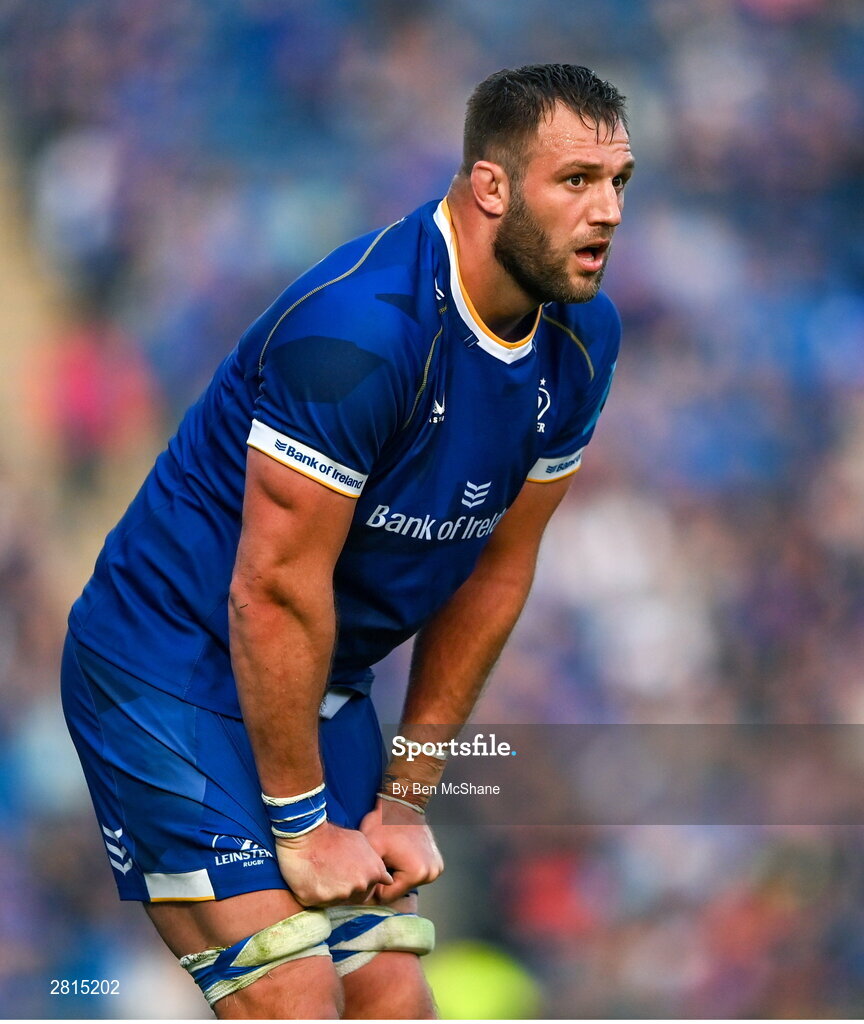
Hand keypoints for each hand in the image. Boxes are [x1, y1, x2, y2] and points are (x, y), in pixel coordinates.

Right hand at [274, 820, 392, 906]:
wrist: (306, 833)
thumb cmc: (333, 836)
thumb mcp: (361, 842)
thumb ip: (374, 862)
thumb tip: (386, 879)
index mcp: (373, 872)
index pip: (370, 891)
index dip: (360, 885)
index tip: (349, 877)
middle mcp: (360, 885)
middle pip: (354, 898)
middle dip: (345, 889)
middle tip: (332, 873)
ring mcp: (341, 894)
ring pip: (337, 901)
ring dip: (330, 892)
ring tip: (321, 873)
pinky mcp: (320, 899)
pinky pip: (319, 902)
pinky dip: (315, 894)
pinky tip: (311, 878)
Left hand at [359, 797, 443, 903]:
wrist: (403, 802)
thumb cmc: (383, 823)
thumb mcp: (370, 849)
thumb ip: (368, 876)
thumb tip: (365, 900)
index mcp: (416, 873)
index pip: (386, 896)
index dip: (374, 883)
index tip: (371, 867)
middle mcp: (432, 874)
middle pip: (398, 890)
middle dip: (386, 878)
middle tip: (382, 858)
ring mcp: (437, 868)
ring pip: (406, 883)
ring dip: (396, 874)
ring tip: (391, 854)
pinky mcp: (437, 863)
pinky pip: (415, 874)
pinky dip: (406, 868)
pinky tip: (400, 854)